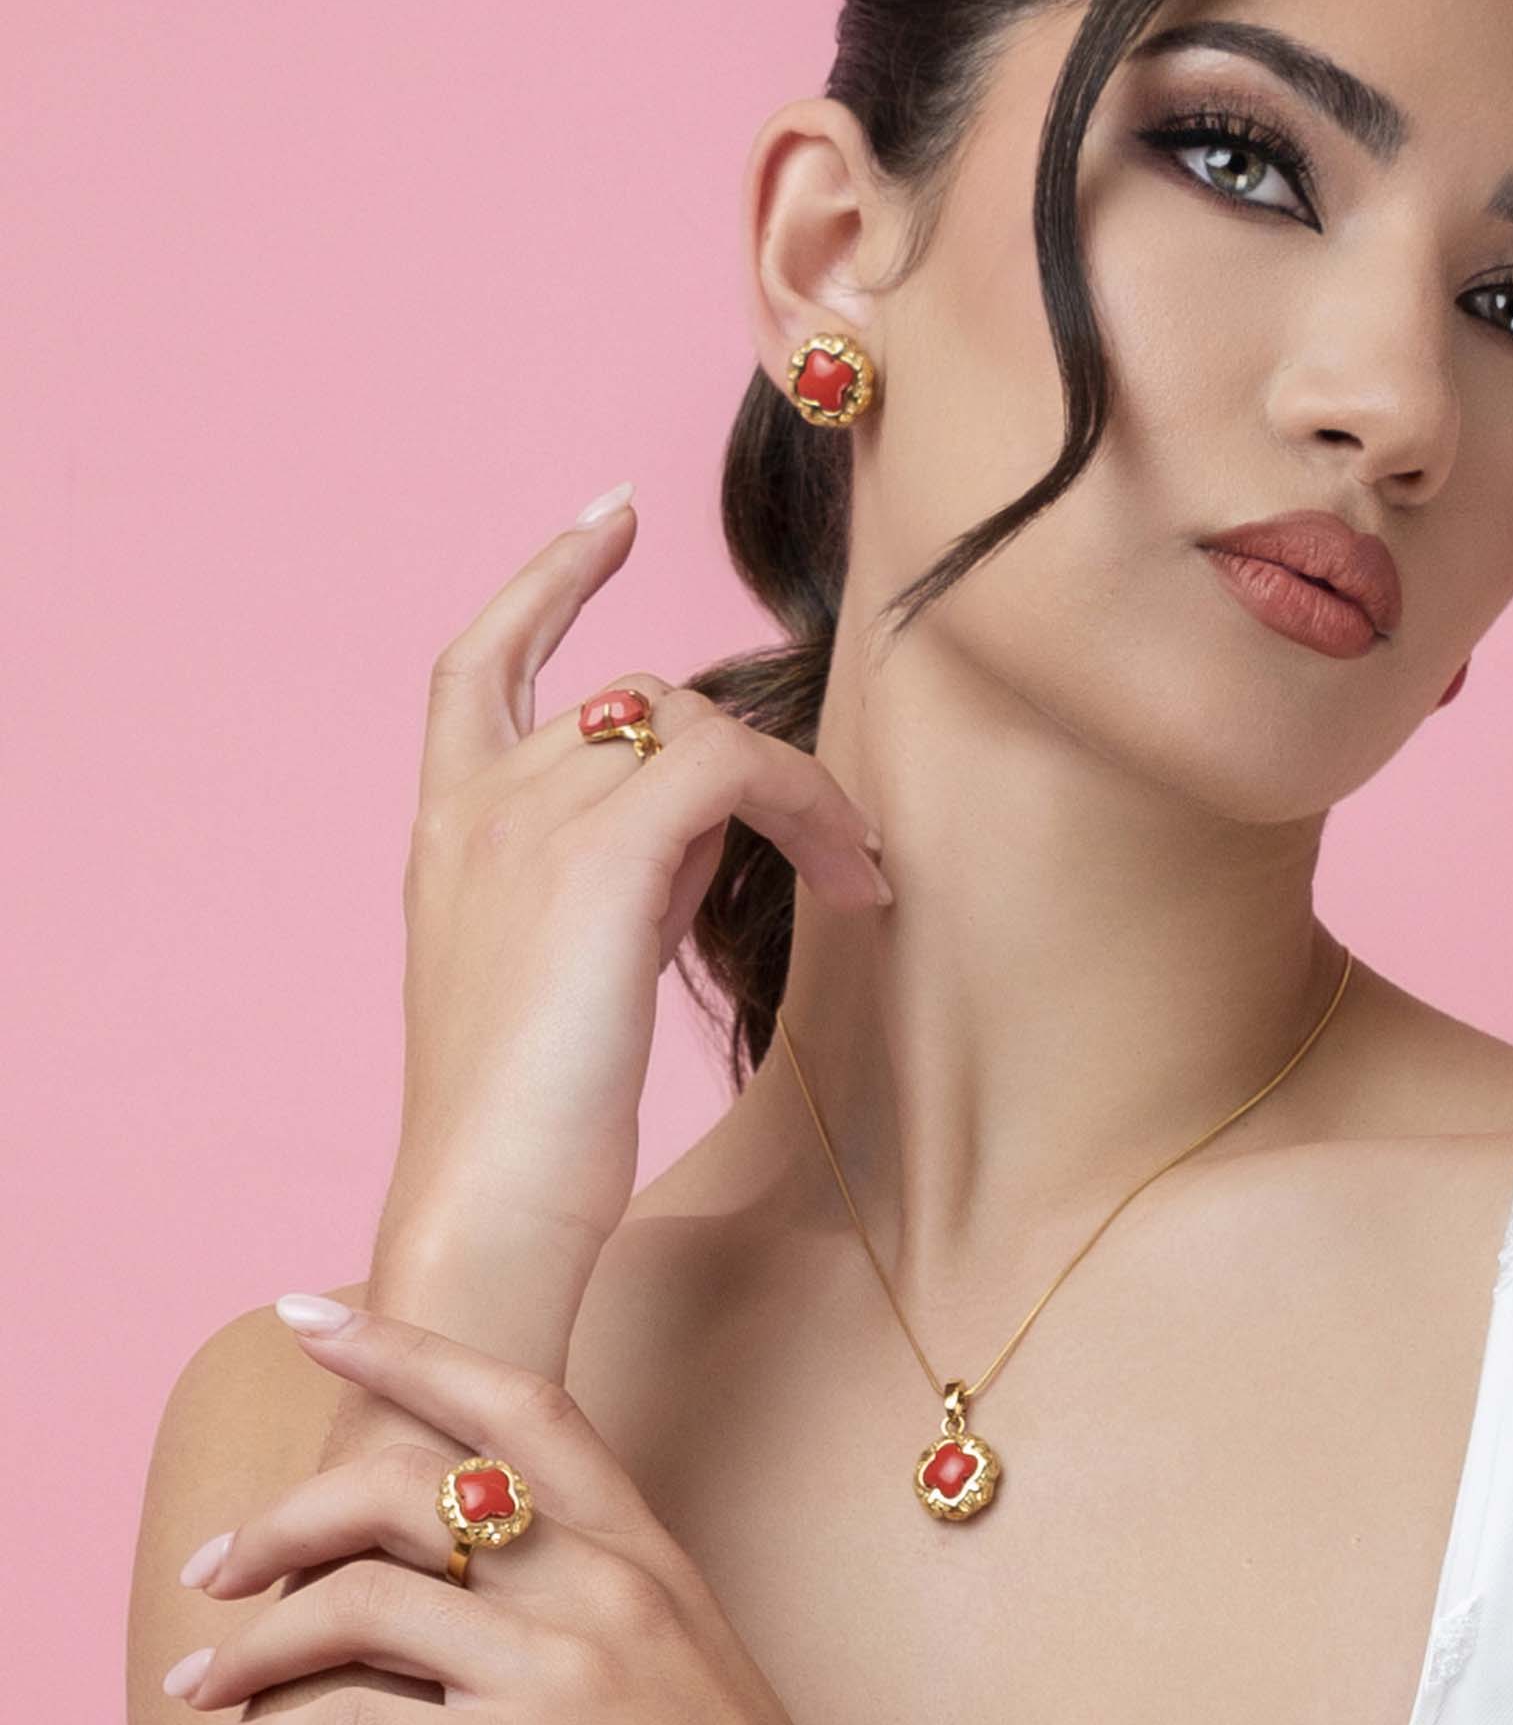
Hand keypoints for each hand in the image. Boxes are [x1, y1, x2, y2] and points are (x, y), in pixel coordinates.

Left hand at [170, 1299, 917, 1724]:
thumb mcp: (685, 1662)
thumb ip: (593, 1602)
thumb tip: (472, 1588)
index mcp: (646, 1550)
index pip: (519, 1403)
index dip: (405, 1348)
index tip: (308, 1320)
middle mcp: (606, 1587)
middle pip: (405, 1486)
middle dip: (282, 1519)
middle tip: (217, 1569)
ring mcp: (566, 1676)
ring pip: (357, 1605)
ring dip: (249, 1644)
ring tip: (199, 1683)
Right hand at [383, 482, 889, 1278]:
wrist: (485, 1210)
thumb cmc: (528, 1132)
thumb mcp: (561, 979)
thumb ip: (612, 883)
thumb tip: (699, 829)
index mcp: (442, 832)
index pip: (477, 661)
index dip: (546, 578)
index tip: (613, 514)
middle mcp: (475, 807)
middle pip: (635, 704)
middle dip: (732, 761)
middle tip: (821, 845)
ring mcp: (528, 822)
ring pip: (693, 728)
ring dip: (796, 791)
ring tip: (855, 875)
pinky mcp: (599, 857)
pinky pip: (733, 765)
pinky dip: (810, 804)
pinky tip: (857, 877)